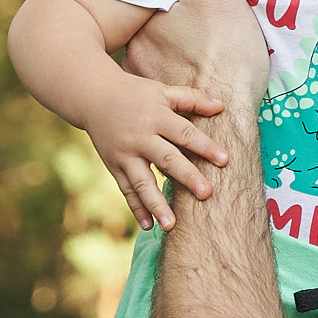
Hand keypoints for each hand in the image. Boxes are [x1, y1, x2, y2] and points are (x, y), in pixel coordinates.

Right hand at [86, 69, 229, 231]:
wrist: (93, 96)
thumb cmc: (136, 93)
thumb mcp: (162, 91)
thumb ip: (191, 98)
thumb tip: (221, 106)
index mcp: (157, 117)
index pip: (185, 133)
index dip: (205, 146)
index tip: (224, 160)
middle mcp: (140, 137)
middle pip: (166, 159)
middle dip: (186, 177)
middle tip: (206, 194)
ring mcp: (125, 155)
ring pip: (143, 182)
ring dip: (156, 205)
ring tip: (171, 225)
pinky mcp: (114, 167)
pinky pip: (126, 190)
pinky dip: (136, 208)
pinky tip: (148, 226)